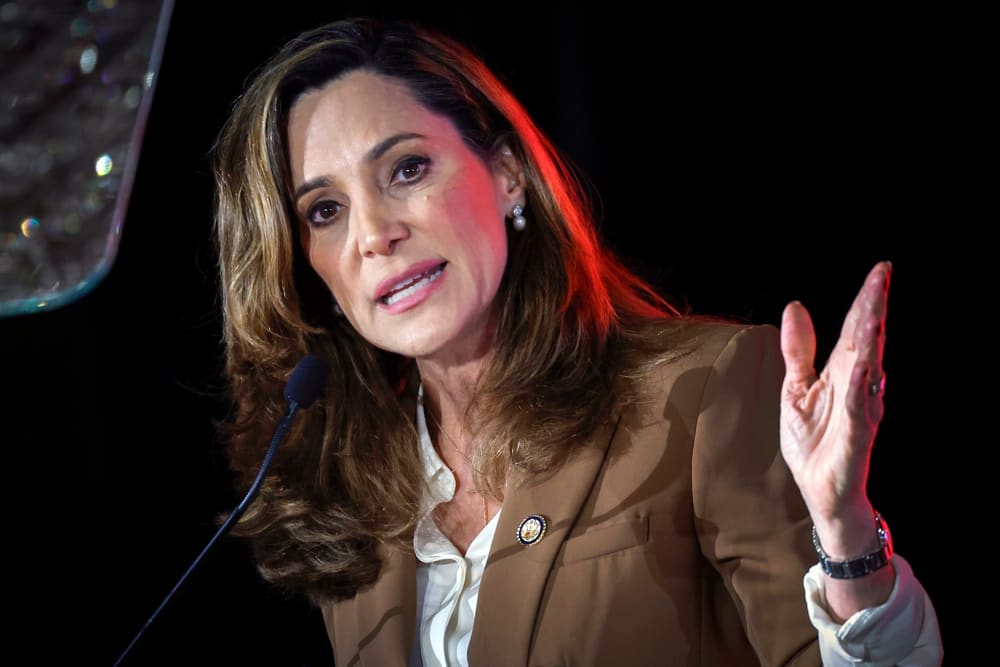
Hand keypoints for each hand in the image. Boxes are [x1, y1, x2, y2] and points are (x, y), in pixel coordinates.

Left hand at [778, 261, 890, 525]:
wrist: (820, 491)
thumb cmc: (814, 442)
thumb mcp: (796, 389)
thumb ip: (797, 351)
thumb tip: (795, 307)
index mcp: (842, 373)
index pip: (856, 330)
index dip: (867, 300)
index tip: (882, 269)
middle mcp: (858, 387)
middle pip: (867, 341)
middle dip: (874, 308)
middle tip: (883, 275)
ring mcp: (861, 411)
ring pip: (869, 370)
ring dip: (872, 341)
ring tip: (875, 310)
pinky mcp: (857, 438)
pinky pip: (861, 410)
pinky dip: (863, 390)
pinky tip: (865, 368)